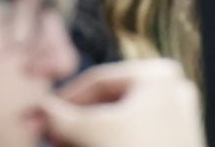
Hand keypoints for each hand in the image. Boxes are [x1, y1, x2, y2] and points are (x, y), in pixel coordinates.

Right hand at [40, 59, 203, 146]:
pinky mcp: (173, 142)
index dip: (65, 98)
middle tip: (50, 136)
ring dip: (86, 136)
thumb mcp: (91, 132)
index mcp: (158, 75)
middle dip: (75, 122)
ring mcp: (176, 118)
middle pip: (108, 103)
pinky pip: (130, 137)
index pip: (99, 80)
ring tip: (63, 145)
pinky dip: (105, 143)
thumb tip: (38, 109)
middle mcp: (171, 90)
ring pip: (117, 123)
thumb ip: (61, 118)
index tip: (41, 115)